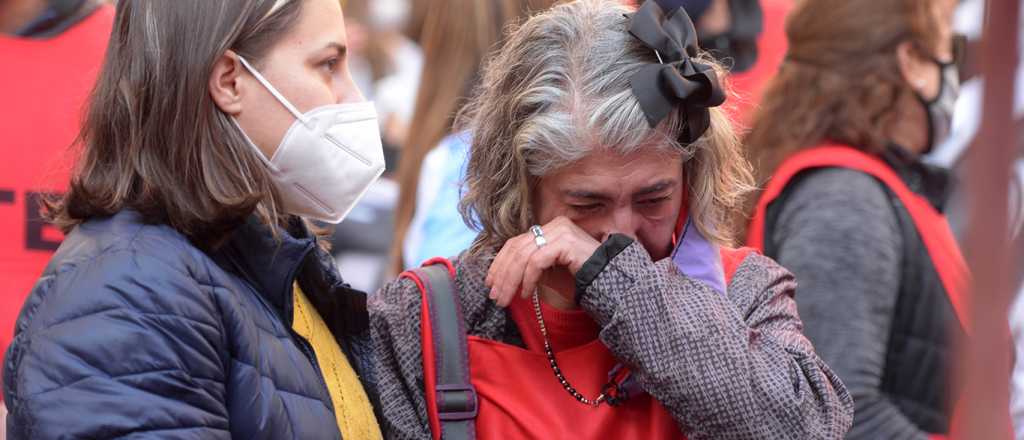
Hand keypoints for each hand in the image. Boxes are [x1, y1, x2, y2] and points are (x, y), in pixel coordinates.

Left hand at [485, 216, 601, 307]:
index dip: (499, 262)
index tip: (490, 282)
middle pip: (516, 248)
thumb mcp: (548, 272)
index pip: (516, 242)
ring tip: (506, 299)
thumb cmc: (579, 278)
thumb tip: (501, 277)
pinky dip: (528, 279)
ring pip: (523, 255)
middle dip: (502, 274)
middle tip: (495, 295)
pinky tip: (526, 293)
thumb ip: (527, 268)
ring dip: (511, 280)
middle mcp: (554, 225)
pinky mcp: (565, 242)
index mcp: (549, 229)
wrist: (608, 281)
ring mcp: (560, 231)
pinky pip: (537, 261)